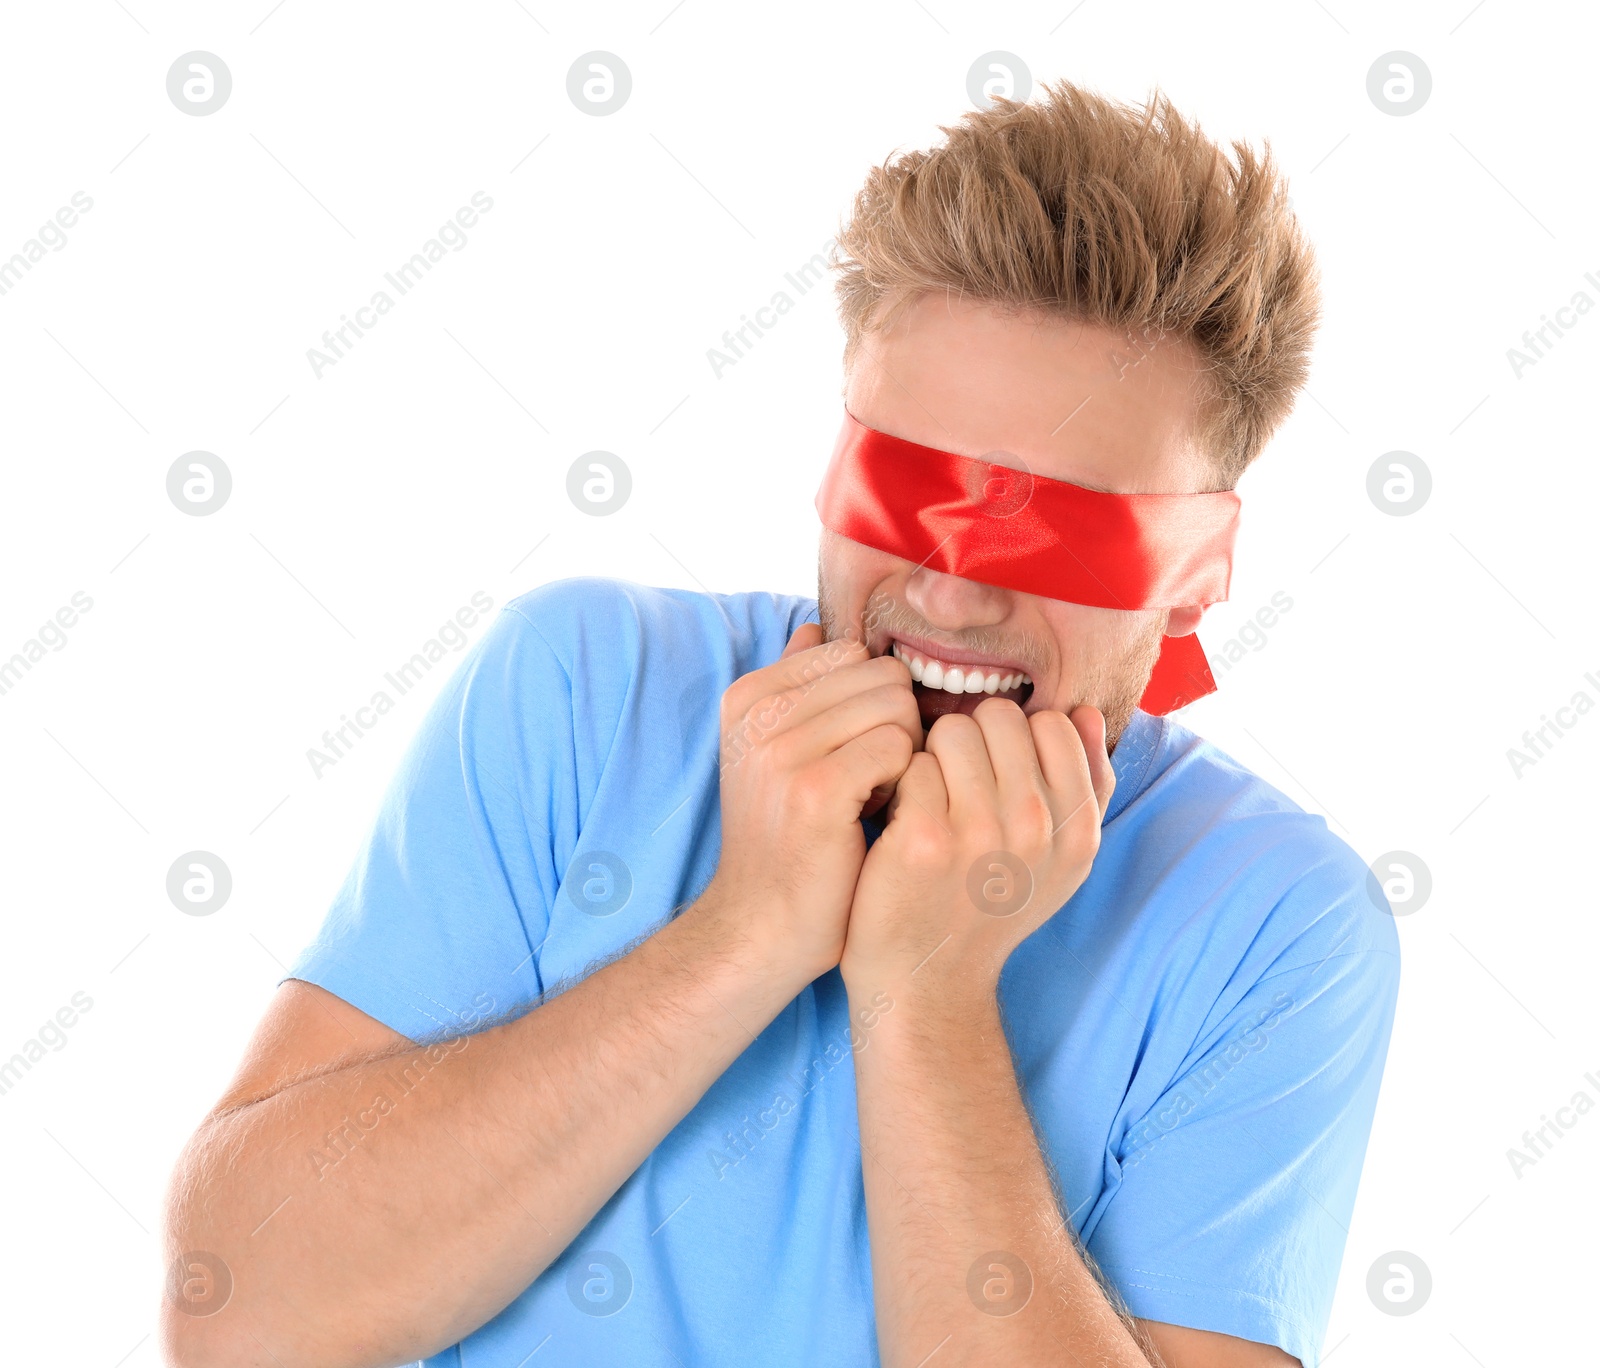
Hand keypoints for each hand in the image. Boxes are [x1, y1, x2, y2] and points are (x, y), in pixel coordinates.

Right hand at [702, 623, 921, 981]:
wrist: (761, 927)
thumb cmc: (787, 842)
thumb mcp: (773, 754)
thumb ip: (795, 689)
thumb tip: (812, 627)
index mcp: (748, 696)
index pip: (852, 652)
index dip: (871, 702)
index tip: (848, 753)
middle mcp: (757, 713)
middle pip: (881, 674)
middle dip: (894, 725)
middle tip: (870, 780)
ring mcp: (782, 749)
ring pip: (897, 706)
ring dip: (902, 755)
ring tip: (870, 798)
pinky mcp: (816, 788)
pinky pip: (900, 748)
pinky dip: (904, 784)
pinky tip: (875, 816)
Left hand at [838, 698, 1114, 1006]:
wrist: (927, 982)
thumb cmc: (989, 908)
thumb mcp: (1059, 860)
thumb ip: (1084, 785)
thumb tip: (1084, 711)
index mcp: (1078, 829)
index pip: (1055, 723)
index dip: (1017, 741)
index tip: (998, 779)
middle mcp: (1038, 828)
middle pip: (1000, 716)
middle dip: (973, 741)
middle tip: (957, 790)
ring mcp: (981, 833)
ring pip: (952, 730)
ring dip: (935, 758)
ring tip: (932, 804)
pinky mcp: (923, 839)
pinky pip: (913, 762)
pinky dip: (902, 787)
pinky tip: (903, 824)